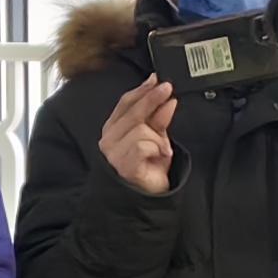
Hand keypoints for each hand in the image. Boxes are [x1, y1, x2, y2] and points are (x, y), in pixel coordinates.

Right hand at [96, 73, 177, 195]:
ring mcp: (114, 154)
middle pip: (132, 111)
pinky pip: (142, 146)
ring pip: (140, 129)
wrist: (148, 198)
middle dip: (152, 99)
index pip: (125, 103)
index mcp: (114, 129)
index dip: (141, 90)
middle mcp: (110, 140)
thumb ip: (159, 119)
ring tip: (164, 150)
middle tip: (168, 90)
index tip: (156, 79)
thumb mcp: (157, 138)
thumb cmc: (149, 167)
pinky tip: (161, 156)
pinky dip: (156, 148)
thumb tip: (167, 100)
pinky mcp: (123, 166)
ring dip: (158, 138)